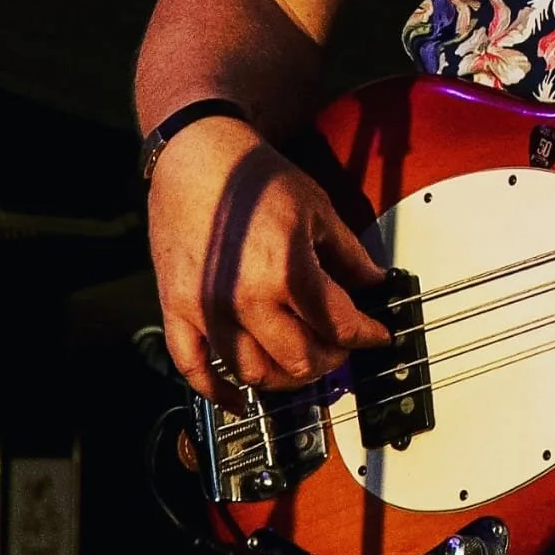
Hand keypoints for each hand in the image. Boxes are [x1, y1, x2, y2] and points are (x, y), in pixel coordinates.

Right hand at [146, 114, 390, 400]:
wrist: (198, 158)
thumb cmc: (255, 179)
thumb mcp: (318, 210)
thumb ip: (349, 255)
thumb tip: (375, 283)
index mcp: (287, 272)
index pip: (338, 326)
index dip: (366, 336)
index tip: (378, 336)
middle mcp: (246, 300)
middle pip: (299, 360)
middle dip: (329, 359)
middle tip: (339, 347)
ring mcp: (207, 310)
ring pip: (253, 373)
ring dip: (284, 377)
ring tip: (300, 362)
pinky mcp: (177, 311)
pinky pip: (193, 368)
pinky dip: (216, 390)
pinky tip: (237, 397)